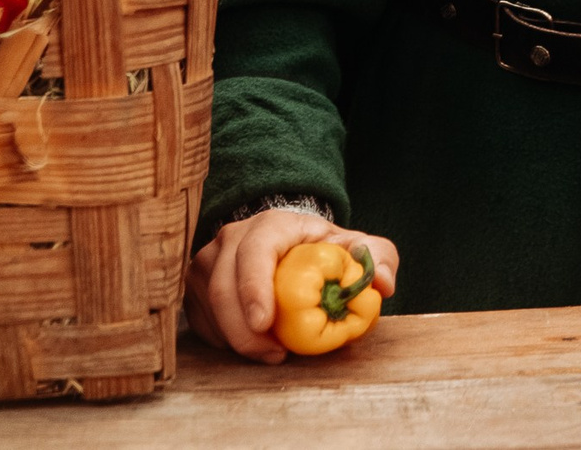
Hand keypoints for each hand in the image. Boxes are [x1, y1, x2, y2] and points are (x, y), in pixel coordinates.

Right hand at [185, 208, 398, 364]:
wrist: (288, 243)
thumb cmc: (321, 248)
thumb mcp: (356, 247)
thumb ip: (377, 258)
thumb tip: (382, 283)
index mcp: (270, 225)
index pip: (254, 252)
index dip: (254, 287)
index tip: (264, 323)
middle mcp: (231, 238)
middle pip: (222, 286)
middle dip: (244, 331)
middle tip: (273, 355)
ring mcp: (209, 261)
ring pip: (207, 307)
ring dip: (235, 339)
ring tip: (270, 353)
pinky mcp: (198, 285)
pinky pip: (201, 320)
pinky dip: (223, 340)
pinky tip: (251, 346)